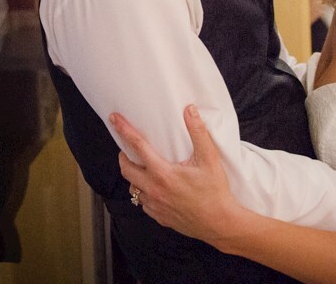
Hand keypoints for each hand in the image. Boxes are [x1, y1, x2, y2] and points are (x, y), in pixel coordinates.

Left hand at [111, 105, 242, 244]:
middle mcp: (154, 190)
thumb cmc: (215, 192)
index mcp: (163, 173)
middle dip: (123, 156)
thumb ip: (198, 133)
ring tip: (142, 168)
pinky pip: (143, 204)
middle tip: (127, 149)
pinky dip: (144, 193)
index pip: (137, 146)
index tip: (115, 120)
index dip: (124, 130)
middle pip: (126, 169)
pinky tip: (153, 189)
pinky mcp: (159, 217)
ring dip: (134, 176)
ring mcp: (155, 205)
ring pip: (133, 188)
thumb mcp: (209, 159)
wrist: (220, 223)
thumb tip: (189, 111)